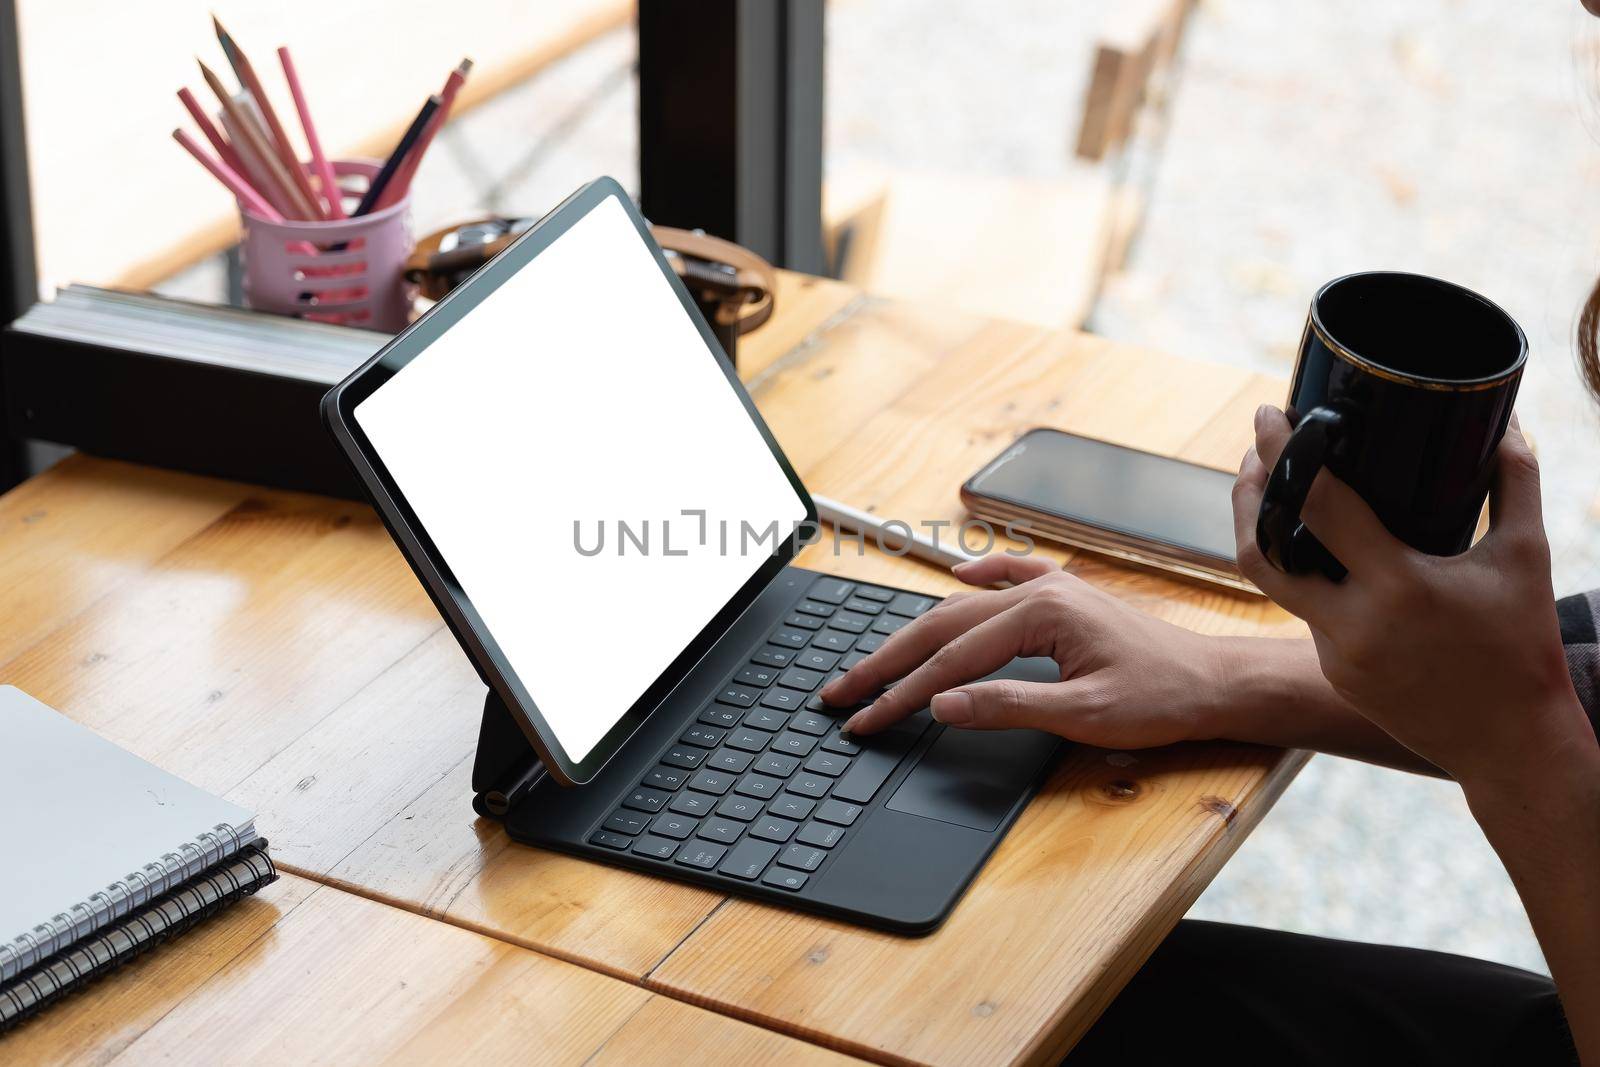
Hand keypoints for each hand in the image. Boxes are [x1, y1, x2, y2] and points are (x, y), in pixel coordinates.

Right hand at [819, 554, 1227, 745]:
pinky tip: (956, 576)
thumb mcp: (1083, 714)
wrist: (1215, 683)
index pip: (950, 661)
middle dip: (885, 663)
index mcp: (1042, 614)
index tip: (864, 719)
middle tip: (841, 691)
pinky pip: (1008, 578)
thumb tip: (943, 703)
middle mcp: (1040, 592)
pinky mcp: (1064, 600)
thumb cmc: (1162, 698)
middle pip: (941, 628)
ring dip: (914, 636)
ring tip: (875, 660)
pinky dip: (976, 579)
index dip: (900, 694)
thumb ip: (1007, 705)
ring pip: (962, 608)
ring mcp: (1052, 591)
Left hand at [1233, 406, 1593, 792]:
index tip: (1268, 415)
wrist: (1511, 742)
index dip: (1282, 453)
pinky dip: (1309, 577)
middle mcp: (1353, 623)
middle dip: (1246, 494)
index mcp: (1397, 585)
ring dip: (1265, 533)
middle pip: (1257, 550)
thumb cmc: (1522, 646)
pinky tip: (1322, 551)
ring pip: (1276, 583)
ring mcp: (1335, 654)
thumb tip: (1507, 424)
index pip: (1316, 504)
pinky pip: (1307, 614)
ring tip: (1276, 490)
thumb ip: (1515, 483)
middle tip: (1255, 454)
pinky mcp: (1332, 672)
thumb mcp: (1525, 557)